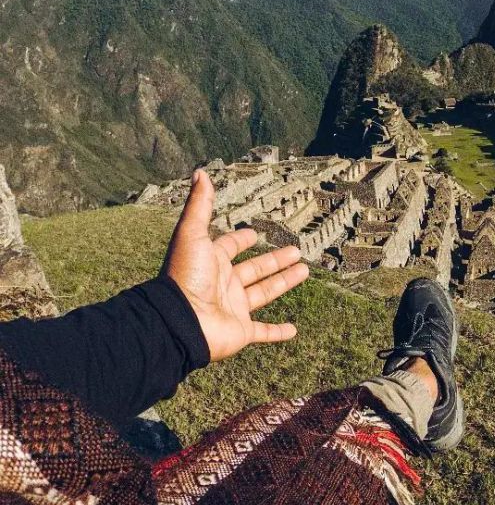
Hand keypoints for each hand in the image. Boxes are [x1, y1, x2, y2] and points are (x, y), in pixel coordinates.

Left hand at [162, 169, 308, 360]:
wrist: (179, 321)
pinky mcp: (241, 331)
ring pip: (264, 294)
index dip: (241, 240)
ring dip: (283, 283)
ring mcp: (233, 309)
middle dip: (275, 260)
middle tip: (297, 251)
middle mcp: (224, 285)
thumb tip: (200, 171)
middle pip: (254, 270)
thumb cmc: (185, 276)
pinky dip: (278, 332)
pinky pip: (263, 332)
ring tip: (305, 271)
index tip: (254, 233)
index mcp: (212, 262)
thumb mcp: (192, 234)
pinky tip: (293, 330)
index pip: (229, 248)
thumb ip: (200, 205)